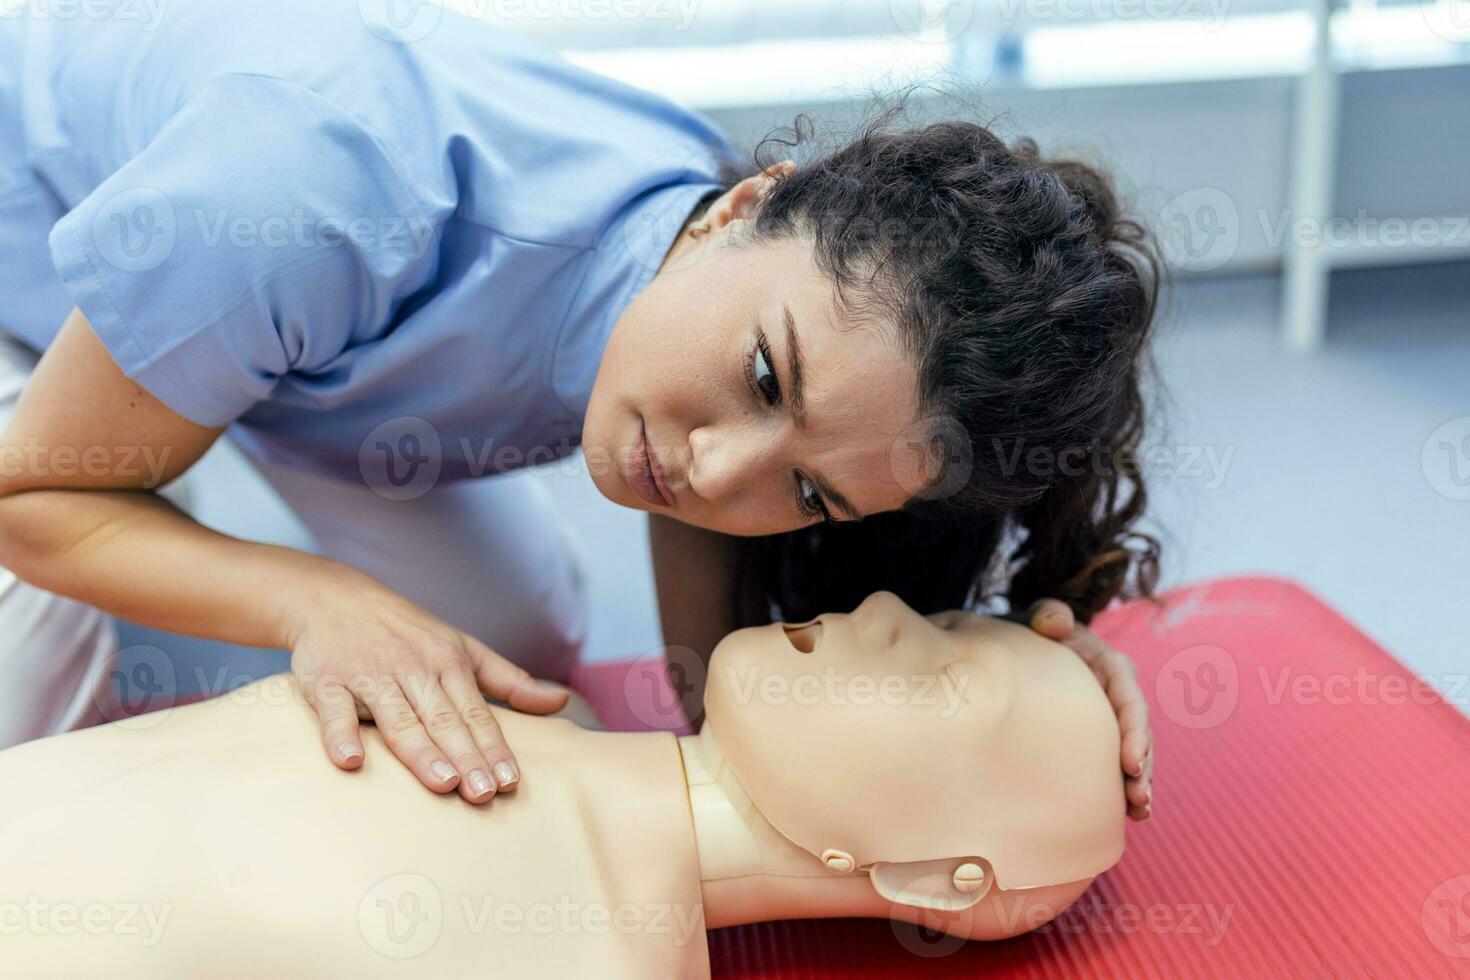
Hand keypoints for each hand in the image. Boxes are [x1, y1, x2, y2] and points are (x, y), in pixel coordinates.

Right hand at [286, 570, 569, 803]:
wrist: (333, 597)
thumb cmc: (408, 632)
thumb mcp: (463, 647)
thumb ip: (509, 680)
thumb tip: (561, 701)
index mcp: (447, 663)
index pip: (476, 713)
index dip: (493, 747)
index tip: (509, 781)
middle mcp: (412, 670)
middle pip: (443, 720)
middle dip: (466, 757)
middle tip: (484, 794)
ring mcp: (368, 676)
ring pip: (398, 719)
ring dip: (420, 751)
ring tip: (443, 784)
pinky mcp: (325, 682)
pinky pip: (334, 711)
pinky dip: (340, 734)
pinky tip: (351, 760)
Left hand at [1026, 599, 1152, 820]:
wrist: (1024, 646)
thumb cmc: (1032, 631)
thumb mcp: (1038, 617)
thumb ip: (1047, 614)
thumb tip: (1056, 622)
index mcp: (1111, 666)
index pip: (1130, 701)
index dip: (1134, 732)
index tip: (1130, 763)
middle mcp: (1119, 695)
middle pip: (1139, 734)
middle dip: (1142, 767)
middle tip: (1137, 797)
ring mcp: (1112, 719)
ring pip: (1135, 754)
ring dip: (1140, 783)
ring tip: (1139, 812)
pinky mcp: (1102, 737)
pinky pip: (1119, 765)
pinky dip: (1127, 788)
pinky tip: (1132, 817)